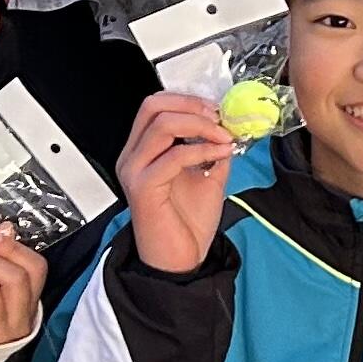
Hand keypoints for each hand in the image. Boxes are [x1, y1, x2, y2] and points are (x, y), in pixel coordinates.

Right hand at [118, 92, 240, 278]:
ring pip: (162, 125)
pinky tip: (220, 154)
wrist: (180, 261)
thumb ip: (213, 149)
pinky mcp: (143, 188)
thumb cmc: (187, 223)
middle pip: (153, 107)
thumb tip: (230, 126)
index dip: (187, 100)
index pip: (155, 106)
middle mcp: (132, 157)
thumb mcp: (208, 176)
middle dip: (192, 106)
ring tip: (223, 138)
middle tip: (219, 118)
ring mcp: (134, 171)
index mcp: (142, 151)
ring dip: (201, 126)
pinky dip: (202, 149)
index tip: (217, 109)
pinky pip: (173, 156)